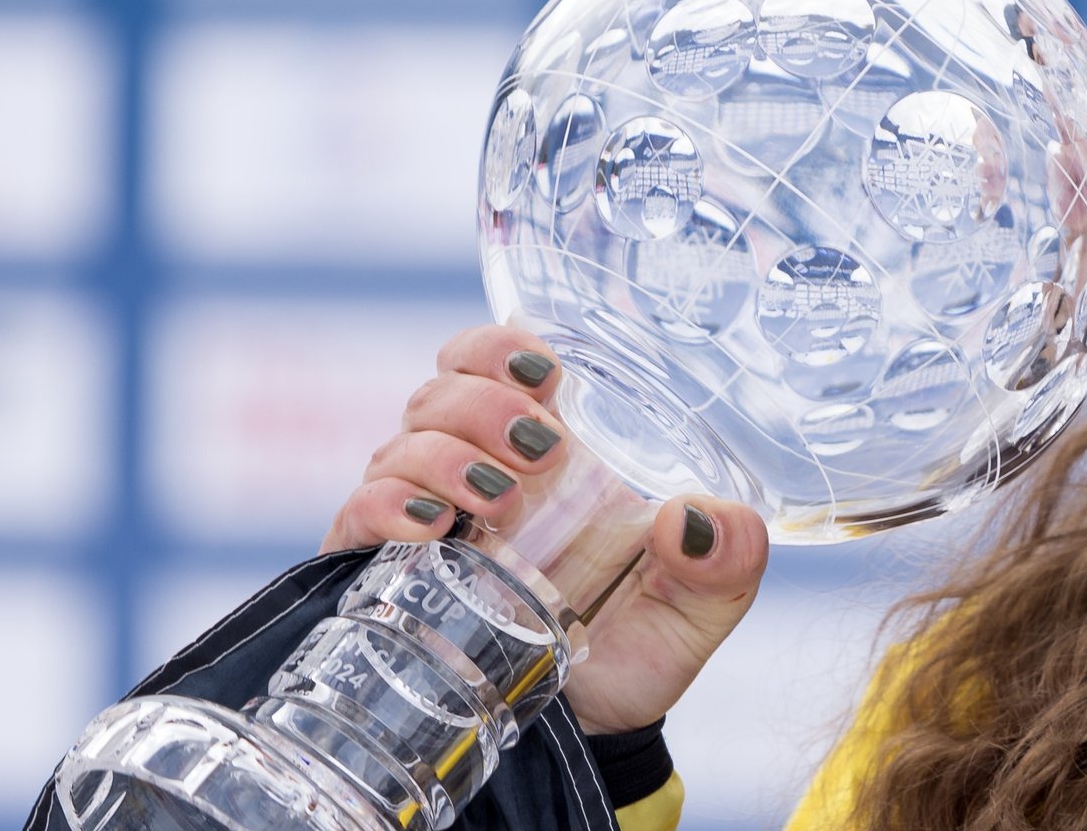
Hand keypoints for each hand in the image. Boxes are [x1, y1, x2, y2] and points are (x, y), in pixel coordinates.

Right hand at [323, 324, 769, 734]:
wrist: (585, 739)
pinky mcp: (383, 572)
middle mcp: (478, 470)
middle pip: (444, 390)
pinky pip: (359, 515)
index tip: (542, 371)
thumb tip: (701, 517)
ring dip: (444, 455)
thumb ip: (727, 560)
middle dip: (483, 403)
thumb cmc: (636, 650)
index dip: (502, 347)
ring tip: (495, 498)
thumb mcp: (699, 605)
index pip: (497, 362)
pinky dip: (387, 507)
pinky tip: (429, 526)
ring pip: (402, 443)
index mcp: (553, 453)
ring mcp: (429, 518)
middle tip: (537, 450)